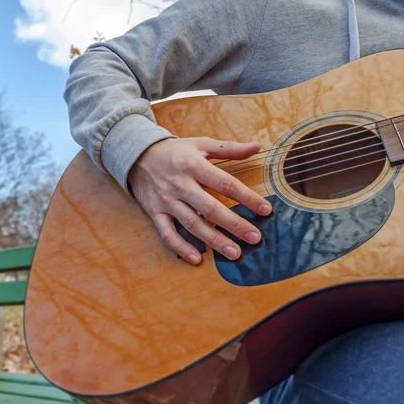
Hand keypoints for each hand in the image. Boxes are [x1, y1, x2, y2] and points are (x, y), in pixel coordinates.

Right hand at [129, 137, 271, 264]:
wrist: (137, 155)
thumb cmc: (176, 151)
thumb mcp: (201, 143)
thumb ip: (230, 148)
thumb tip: (257, 146)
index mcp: (194, 165)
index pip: (225, 183)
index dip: (246, 197)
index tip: (265, 209)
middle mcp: (181, 184)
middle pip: (210, 208)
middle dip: (234, 224)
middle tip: (255, 238)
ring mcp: (167, 200)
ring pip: (192, 224)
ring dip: (214, 240)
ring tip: (235, 253)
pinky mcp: (155, 212)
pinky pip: (167, 233)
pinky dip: (181, 247)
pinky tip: (197, 259)